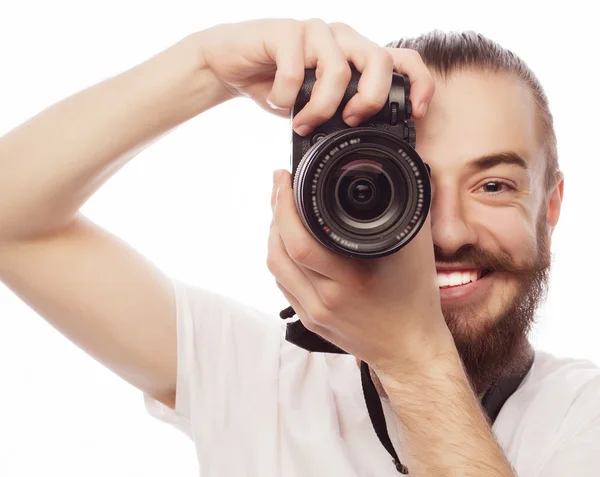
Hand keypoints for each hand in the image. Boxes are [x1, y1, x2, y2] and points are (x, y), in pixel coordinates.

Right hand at [198, 18, 433, 132]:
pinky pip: (296, 70)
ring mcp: (315, 31)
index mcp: (355, 54)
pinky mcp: (286, 31)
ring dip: (319, 108)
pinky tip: (275, 99)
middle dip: (369, 100)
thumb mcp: (315, 103)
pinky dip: (285, 96)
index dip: (419, 84)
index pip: (402, 59)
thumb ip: (340, 111)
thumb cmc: (277, 84)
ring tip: (301, 122)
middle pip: (379, 61)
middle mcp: (341, 38)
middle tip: (349, 121)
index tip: (415, 113)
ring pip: (338, 70)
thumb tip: (365, 138)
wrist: (230, 65)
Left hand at [268, 169, 454, 371]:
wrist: (411, 350)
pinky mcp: (311, 321)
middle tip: (280, 188)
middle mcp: (327, 298)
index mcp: (351, 279)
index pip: (299, 241)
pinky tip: (287, 244)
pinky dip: (281, 259)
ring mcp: (315, 312)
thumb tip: (399, 179)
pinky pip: (283, 284)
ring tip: (282, 212)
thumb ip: (407, 213)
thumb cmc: (416, 300)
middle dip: (275, 213)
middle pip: (280, 252)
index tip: (283, 178)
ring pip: (276, 268)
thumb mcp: (416, 251)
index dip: (284, 205)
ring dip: (273, 235)